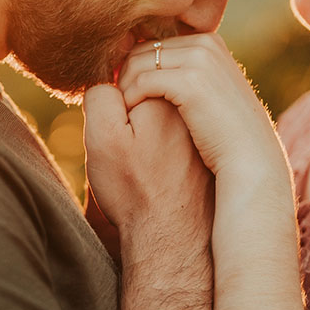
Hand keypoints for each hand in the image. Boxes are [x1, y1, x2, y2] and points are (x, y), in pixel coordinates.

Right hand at [83, 85, 212, 243]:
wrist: (172, 237)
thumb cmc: (133, 189)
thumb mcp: (103, 139)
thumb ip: (101, 96)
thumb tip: (111, 78)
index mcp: (167, 95)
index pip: (131, 72)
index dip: (115, 98)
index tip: (120, 135)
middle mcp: (192, 105)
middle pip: (152, 86)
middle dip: (135, 106)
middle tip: (134, 149)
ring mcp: (204, 124)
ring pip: (165, 107)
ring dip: (150, 122)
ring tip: (148, 160)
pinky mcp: (207, 143)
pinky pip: (178, 127)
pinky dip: (166, 139)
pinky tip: (162, 166)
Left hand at [116, 35, 288, 179]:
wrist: (250, 158)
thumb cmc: (225, 133)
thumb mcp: (209, 94)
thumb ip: (186, 76)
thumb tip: (153, 72)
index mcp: (209, 42)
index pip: (153, 44)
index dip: (132, 68)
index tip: (123, 93)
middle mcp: (205, 43)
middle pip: (141, 50)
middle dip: (123, 75)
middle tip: (115, 103)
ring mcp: (200, 60)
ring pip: (136, 63)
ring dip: (123, 88)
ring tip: (120, 113)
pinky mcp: (191, 81)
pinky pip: (142, 82)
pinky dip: (129, 98)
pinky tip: (129, 117)